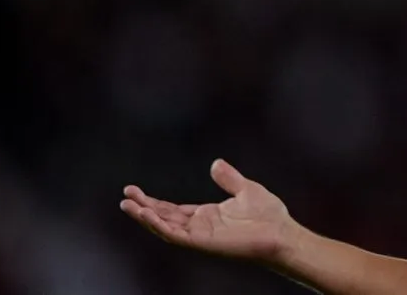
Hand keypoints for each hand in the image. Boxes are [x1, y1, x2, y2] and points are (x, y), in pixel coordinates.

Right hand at [121, 159, 300, 264]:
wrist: (281, 232)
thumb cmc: (269, 215)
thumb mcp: (245, 189)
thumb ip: (229, 178)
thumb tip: (215, 163)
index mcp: (207, 216)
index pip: (172, 210)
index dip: (153, 202)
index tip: (134, 192)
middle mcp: (200, 227)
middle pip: (164, 218)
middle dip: (143, 208)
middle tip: (124, 196)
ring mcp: (201, 236)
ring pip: (165, 228)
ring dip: (146, 217)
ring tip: (127, 205)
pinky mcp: (204, 243)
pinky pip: (176, 235)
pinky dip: (160, 226)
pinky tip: (147, 215)